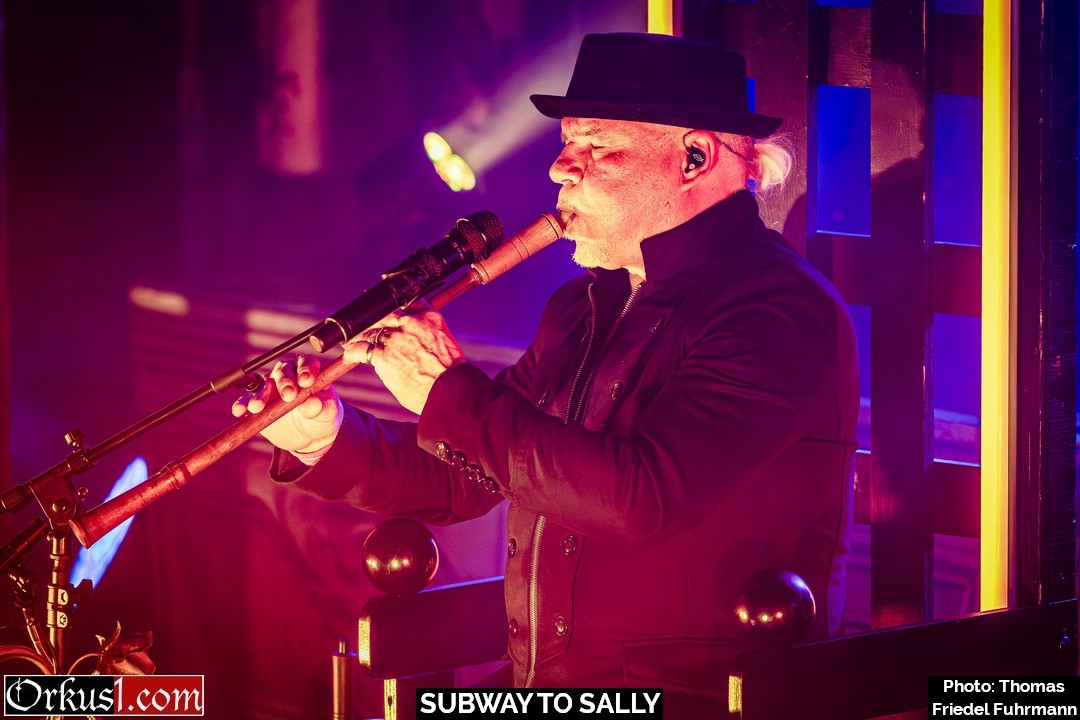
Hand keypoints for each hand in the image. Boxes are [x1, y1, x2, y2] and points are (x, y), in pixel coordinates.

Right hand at [231, 354, 342, 452]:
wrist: (308, 435)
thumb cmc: (322, 417)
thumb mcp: (328, 413)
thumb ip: (322, 407)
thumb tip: (312, 403)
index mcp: (309, 372)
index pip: (306, 363)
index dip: (306, 369)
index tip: (306, 381)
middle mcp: (289, 376)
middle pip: (283, 372)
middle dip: (284, 382)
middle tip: (288, 396)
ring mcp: (272, 389)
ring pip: (264, 385)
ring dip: (260, 395)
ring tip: (258, 407)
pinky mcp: (259, 404)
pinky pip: (247, 401)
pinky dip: (242, 404)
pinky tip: (240, 411)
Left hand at [345, 303, 464, 414]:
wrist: (449, 390)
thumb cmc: (450, 372)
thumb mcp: (445, 342)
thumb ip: (427, 334)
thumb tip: (415, 339)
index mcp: (429, 317)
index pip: (407, 302)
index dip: (393, 307)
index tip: (386, 312)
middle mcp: (410, 324)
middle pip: (383, 315)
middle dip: (373, 321)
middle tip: (364, 326)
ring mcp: (395, 339)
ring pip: (370, 332)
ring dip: (360, 336)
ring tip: (352, 340)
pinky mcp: (384, 357)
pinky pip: (361, 350)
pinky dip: (353, 351)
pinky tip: (350, 354)